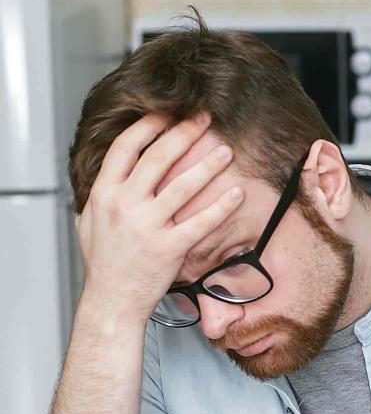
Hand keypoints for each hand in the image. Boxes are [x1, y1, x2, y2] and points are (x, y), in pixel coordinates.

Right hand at [75, 113, 242, 323]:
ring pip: (182, 186)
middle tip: (204, 118)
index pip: (125, 148)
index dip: (148, 126)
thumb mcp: (88, 222)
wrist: (111, 301)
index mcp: (104, 194)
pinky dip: (221, 206)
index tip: (167, 112)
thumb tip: (107, 174)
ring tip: (225, 150)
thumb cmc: (104, 264)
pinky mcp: (169, 248)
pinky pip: (201, 222)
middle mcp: (124, 205)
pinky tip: (237, 193)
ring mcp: (147, 226)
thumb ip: (98, 195)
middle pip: (157, 158)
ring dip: (207, 165)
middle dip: (183, 133)